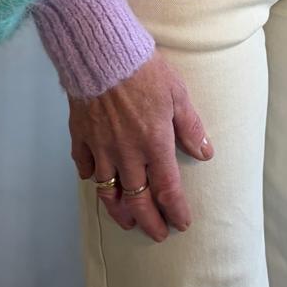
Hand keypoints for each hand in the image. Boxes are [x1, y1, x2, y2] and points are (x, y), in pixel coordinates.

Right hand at [68, 47, 213, 239]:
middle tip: (156, 234)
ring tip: (127, 221)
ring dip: (119, 211)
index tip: (181, 224)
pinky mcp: (80, 137)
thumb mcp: (177, 94)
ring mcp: (100, 148)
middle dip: (149, 221)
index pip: (167, 189)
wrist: (102, 53)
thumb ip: (190, 127)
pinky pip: (84, 166)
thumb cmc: (145, 70)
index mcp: (154, 144)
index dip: (175, 210)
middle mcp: (127, 153)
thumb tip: (205, 153)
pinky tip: (96, 180)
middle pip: (137, 199)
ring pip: (108, 191)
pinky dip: (91, 177)